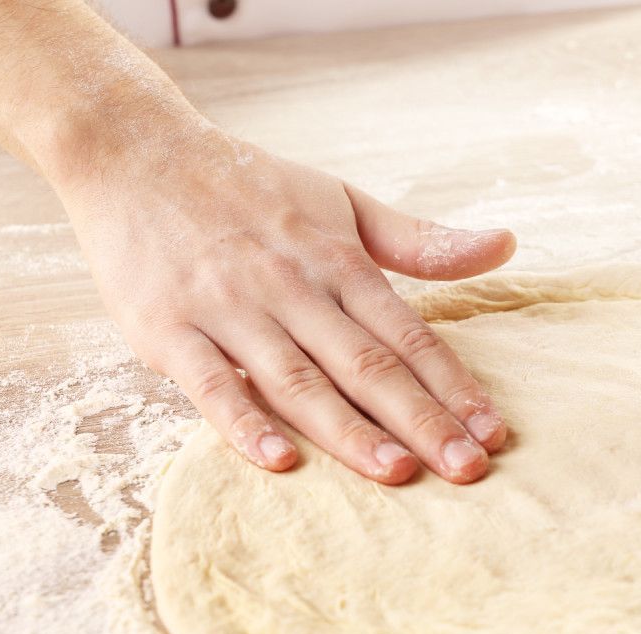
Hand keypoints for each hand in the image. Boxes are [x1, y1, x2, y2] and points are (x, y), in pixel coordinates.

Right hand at [59, 124, 514, 484]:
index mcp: (338, 262)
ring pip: (299, 380)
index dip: (453, 385)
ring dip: (349, 430)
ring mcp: (229, 309)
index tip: (493, 432)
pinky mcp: (168, 329)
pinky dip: (243, 422)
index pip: (408, 335)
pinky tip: (281, 460)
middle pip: (366, 365)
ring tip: (398, 472)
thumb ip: (420, 240)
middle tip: (469, 469)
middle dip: (422, 419)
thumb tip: (505, 245)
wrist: (135, 153)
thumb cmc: (252, 188)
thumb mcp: (343, 203)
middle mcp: (292, 287)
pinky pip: (210, 384)